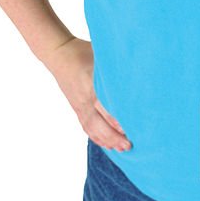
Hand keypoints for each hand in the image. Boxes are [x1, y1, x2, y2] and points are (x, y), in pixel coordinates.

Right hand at [43, 37, 131, 152]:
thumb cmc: (84, 52)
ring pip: (92, 128)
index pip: (104, 105)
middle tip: (129, 145)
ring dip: (106, 140)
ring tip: (121, 149)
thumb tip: (140, 73)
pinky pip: (85, 126)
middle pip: (98, 122)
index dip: (116, 119)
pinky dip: (96, 138)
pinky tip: (107, 145)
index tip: (130, 128)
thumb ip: (117, 68)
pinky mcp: (76, 108)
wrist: (59, 53)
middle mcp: (84, 97)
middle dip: (113, 136)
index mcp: (91, 83)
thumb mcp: (101, 56)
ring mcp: (79, 104)